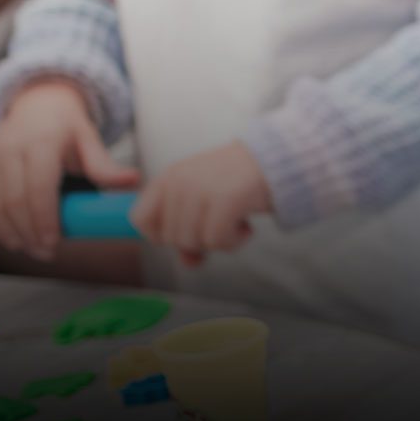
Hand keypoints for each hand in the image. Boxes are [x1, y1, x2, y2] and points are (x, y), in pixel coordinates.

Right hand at [0, 80, 137, 260]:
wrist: (38, 104)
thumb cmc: (66, 127)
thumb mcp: (90, 141)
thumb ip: (105, 166)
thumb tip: (133, 181)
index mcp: (42, 141)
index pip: (39, 187)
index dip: (43, 219)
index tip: (53, 242)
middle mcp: (10, 148)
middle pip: (13, 200)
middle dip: (28, 232)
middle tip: (44, 252)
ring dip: (8, 232)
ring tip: (28, 248)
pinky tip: (8, 235)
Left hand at [131, 142, 272, 267]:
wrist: (280, 158)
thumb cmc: (240, 180)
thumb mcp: (205, 198)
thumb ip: (188, 228)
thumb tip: (189, 262)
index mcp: (169, 177)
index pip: (139, 219)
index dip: (160, 235)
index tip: (186, 230)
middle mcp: (180, 182)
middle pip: (170, 239)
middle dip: (196, 241)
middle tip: (220, 225)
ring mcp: (201, 190)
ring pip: (191, 243)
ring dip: (218, 242)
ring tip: (236, 222)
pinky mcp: (225, 200)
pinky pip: (217, 242)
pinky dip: (234, 242)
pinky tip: (246, 227)